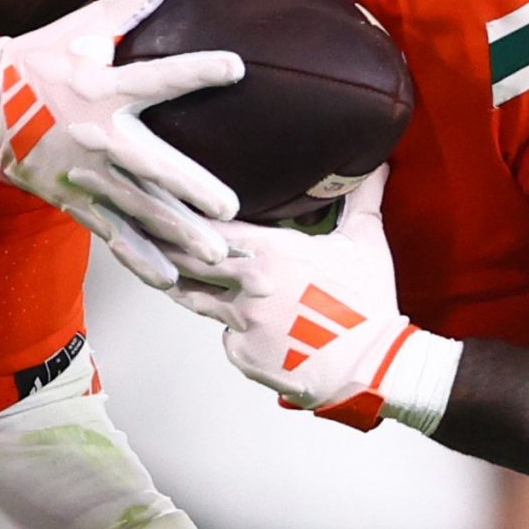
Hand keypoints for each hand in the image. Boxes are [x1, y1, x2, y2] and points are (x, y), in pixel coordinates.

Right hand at [0, 0, 241, 287]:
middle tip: (230, 208)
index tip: (235, 67)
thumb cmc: (40, 58)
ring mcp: (84, 174)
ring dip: (176, 233)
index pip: (156, 76)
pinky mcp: (72, 200)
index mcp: (102, 86)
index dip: (195, 70)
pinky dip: (139, 258)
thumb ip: (131, 0)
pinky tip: (171, 279)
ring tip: (216, 254)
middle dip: (190, 187)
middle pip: (150, 164)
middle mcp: (96, 134)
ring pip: (137, 209)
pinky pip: (111, 233)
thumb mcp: (83, 26)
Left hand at [169, 167, 416, 427]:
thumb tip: (378, 162)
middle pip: (190, 261)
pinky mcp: (243, 355)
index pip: (211, 226)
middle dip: (169, 248)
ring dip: (187, 287)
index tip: (167, 203)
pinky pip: (226, 339)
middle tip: (149, 235)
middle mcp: (248, 283)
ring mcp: (241, 322)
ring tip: (168, 275)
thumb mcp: (365, 242)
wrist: (374, 366)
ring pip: (198, 300)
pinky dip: (233, 333)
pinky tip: (249, 328)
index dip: (187, 215)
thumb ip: (361, 197)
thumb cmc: (369, 302)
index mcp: (272, 250)